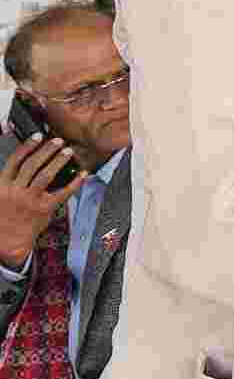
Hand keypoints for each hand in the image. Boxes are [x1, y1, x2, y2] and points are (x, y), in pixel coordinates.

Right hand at [0, 135, 85, 268]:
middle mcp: (15, 191)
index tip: (37, 136)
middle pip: (32, 165)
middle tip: (57, 141)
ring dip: (58, 161)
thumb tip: (20, 162)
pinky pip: (62, 193)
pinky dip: (74, 182)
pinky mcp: (44, 209)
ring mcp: (30, 200)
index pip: (14, 161)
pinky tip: (81, 174)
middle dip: (46, 150)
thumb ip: (8, 180)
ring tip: (67, 151)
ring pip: (45, 175)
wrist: (7, 242)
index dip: (26, 146)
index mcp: (1, 186)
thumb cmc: (4, 217)